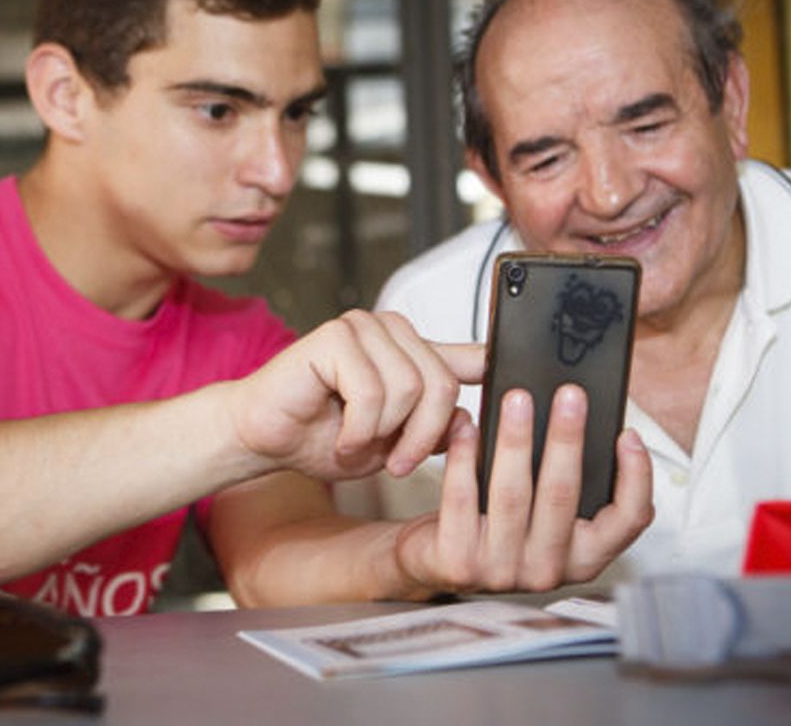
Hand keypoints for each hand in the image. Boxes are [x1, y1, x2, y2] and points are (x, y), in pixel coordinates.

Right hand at [229, 310, 484, 480]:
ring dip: (384, 434)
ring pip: (410, 388)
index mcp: (414, 351)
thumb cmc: (325, 437)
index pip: (471, 358)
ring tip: (359, 444)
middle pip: (443, 383)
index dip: (497, 371)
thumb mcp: (395, 439)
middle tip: (398, 463)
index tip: (525, 393)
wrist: (265, 438)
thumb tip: (476, 418)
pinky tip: (342, 437)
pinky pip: (371, 392)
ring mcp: (364, 327)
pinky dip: (359, 429)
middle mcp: (394, 331)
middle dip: (422, 435)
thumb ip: (436, 424)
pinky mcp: (334, 336)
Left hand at [393, 384, 653, 593]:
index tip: (627, 435)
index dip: (635, 477)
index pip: (628, 521)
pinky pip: (463, 499)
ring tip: (516, 400)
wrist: (436, 560)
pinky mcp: (459, 564)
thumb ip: (562, 479)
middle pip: (563, 495)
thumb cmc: (495, 525)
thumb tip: (573, 415)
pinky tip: (466, 428)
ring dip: (516, 440)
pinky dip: (465, 458)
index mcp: (581, 557)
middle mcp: (547, 570)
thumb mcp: (541, 511)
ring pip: (513, 494)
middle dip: (567, 438)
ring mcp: (502, 572)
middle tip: (569, 394)